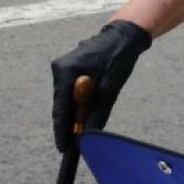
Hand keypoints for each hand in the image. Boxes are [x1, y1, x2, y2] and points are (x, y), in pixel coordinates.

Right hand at [50, 19, 151, 150]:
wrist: (123, 35)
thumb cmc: (118, 58)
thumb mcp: (110, 88)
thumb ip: (97, 112)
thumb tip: (87, 135)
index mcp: (67, 71)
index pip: (60, 108)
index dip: (62, 131)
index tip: (63, 148)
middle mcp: (60, 68)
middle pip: (61, 104)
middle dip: (69, 122)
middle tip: (75, 142)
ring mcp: (63, 66)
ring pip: (66, 98)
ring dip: (76, 110)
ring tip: (92, 112)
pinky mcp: (68, 67)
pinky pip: (70, 90)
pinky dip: (79, 100)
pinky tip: (93, 98)